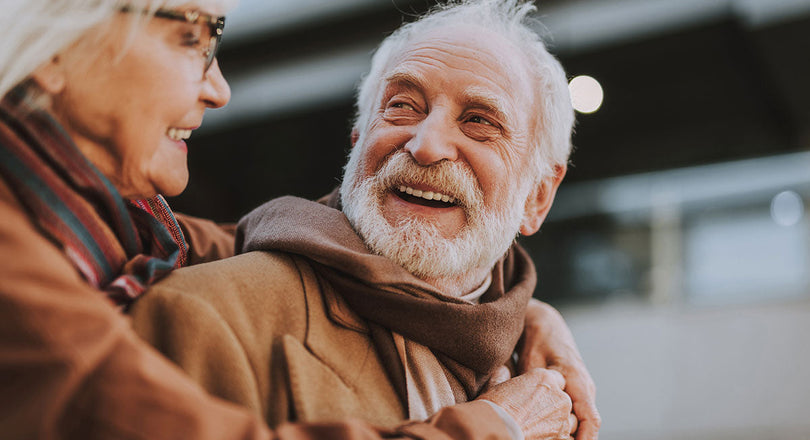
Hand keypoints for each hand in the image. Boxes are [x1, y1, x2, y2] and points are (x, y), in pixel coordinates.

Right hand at [479, 368, 575, 438]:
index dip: (547, 390)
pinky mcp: (563, 438)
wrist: (495, 429)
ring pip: (569, 421)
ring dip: (558, 424)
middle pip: (564, 401)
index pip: (557, 380)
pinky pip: (569, 438)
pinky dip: (559, 438)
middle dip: (554, 408)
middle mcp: (559, 396)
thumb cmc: (492, 408)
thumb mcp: (495, 384)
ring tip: (539, 429)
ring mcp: (563, 419)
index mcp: (545, 378)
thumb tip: (503, 370)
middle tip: (535, 416)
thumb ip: (503, 375)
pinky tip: (546, 437)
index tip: (537, 398)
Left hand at [517, 299, 600, 439]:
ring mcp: (582, 390)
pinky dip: (564, 424)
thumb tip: (529, 410)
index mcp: (578, 381)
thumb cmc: (538, 340)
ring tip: (547, 437)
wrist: (545, 324)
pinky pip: (574, 413)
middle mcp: (585, 388)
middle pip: (586, 425)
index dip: (586, 439)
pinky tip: (547, 431)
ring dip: (568, 433)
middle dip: (573, 439)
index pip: (591, 419)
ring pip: (580, 420)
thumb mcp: (533, 362)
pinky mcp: (574, 391)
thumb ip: (537, 387)